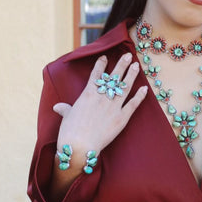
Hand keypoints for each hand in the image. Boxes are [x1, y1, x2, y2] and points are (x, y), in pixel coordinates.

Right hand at [54, 53, 146, 167]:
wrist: (80, 147)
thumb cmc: (70, 132)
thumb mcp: (67, 117)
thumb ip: (65, 109)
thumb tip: (58, 107)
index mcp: (88, 94)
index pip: (96, 74)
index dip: (101, 64)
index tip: (105, 57)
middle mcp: (102, 97)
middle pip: (114, 77)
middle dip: (121, 65)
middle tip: (127, 55)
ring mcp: (113, 107)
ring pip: (125, 87)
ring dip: (131, 75)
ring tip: (136, 65)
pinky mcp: (122, 118)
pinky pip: (133, 104)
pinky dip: (139, 96)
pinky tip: (144, 89)